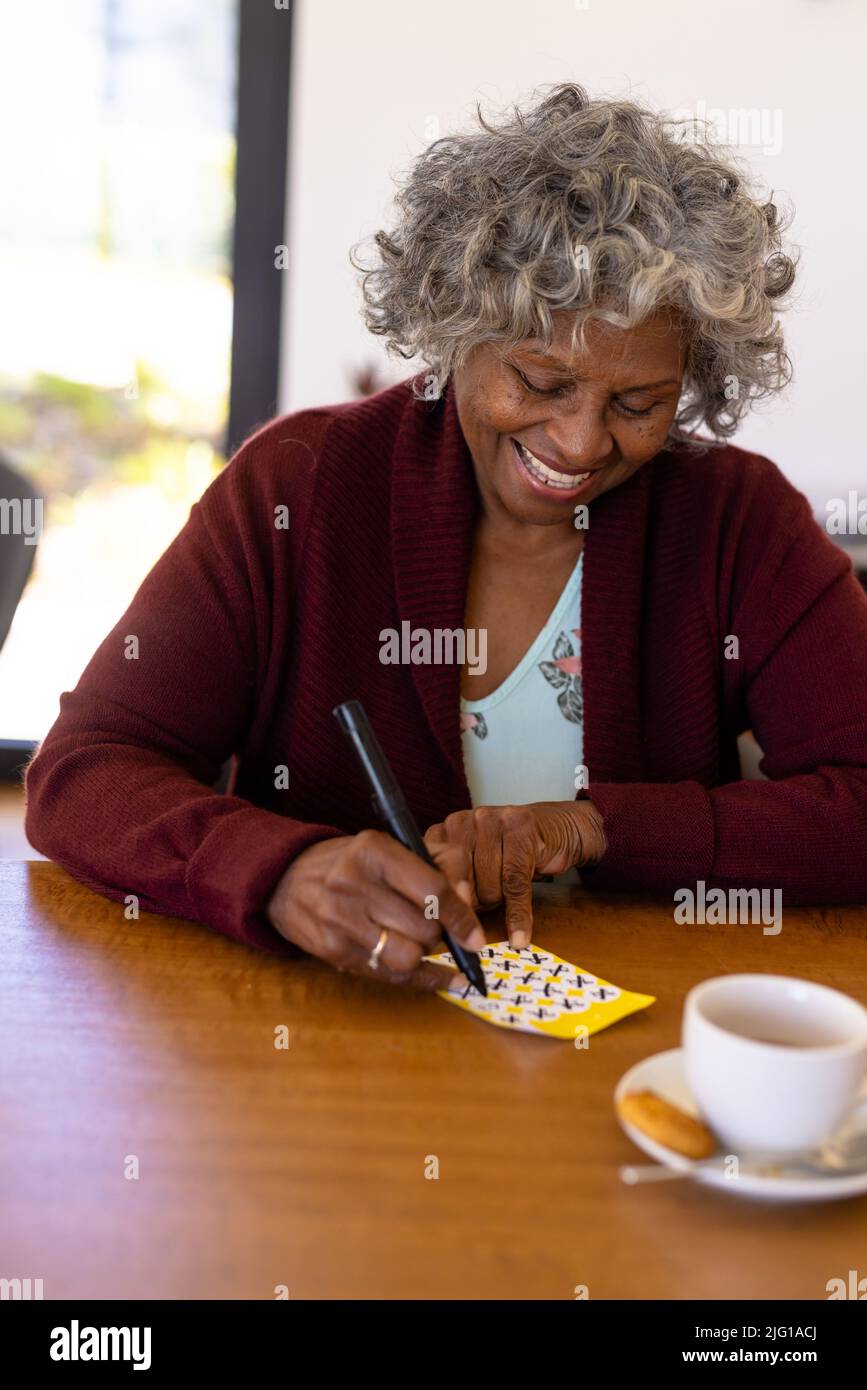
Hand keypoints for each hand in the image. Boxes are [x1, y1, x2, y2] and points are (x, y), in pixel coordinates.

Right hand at [266, 829, 486, 989]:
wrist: (287, 878)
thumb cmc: (353, 863)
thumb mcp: (395, 847)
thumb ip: (442, 865)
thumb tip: (468, 902)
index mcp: (375, 850)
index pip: (433, 890)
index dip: (462, 917)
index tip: (476, 936)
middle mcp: (353, 883)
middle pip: (425, 928)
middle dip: (440, 933)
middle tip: (436, 926)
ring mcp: (340, 920)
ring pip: (409, 956)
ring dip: (424, 954)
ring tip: (418, 940)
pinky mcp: (333, 950)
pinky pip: (390, 976)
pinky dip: (422, 980)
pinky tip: (442, 978)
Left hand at [424, 800, 606, 947]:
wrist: (554, 830)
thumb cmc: (507, 854)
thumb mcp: (474, 866)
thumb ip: (454, 885)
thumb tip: (442, 923)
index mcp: (447, 829)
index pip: (435, 872)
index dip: (445, 900)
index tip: (449, 921)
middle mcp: (466, 820)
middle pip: (462, 882)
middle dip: (475, 902)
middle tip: (487, 900)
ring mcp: (494, 821)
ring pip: (489, 884)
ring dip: (499, 900)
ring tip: (506, 887)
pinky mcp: (522, 832)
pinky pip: (516, 884)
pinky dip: (518, 915)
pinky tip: (520, 936)